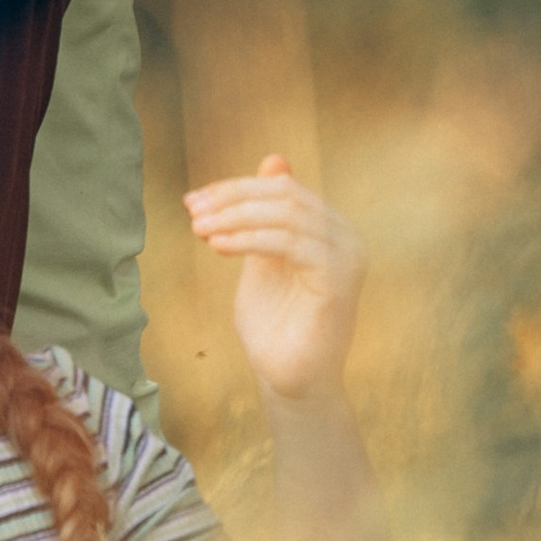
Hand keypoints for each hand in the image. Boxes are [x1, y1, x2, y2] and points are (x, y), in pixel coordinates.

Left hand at [186, 155, 365, 401]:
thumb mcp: (262, 257)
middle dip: (232, 199)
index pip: (283, 188)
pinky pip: (292, 244)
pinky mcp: (339, 281)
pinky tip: (218, 247)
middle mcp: (346, 236)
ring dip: (235, 218)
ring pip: (288, 215)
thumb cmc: (275, 324)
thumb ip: (264, 216)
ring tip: (200, 230)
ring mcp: (348, 257)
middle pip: (286, 195)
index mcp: (330, 227)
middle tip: (193, 212)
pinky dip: (250, 240)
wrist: (289, 381)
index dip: (235, 189)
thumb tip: (274, 159)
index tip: (193, 200)